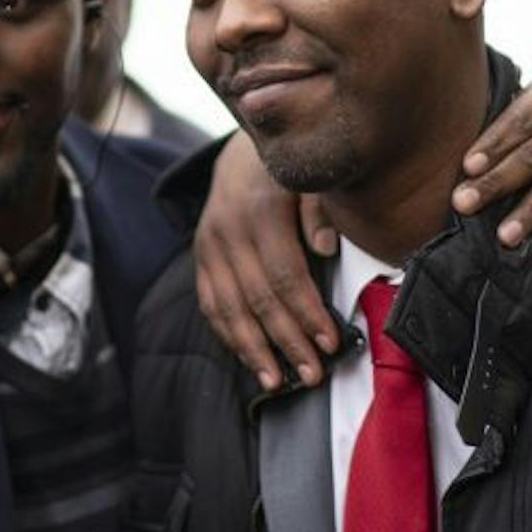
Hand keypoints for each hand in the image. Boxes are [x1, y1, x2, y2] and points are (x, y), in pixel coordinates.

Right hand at [192, 132, 340, 392]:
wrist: (242, 148)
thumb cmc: (289, 168)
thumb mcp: (310, 176)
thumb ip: (319, 210)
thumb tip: (325, 250)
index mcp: (260, 210)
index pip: (285, 274)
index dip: (307, 312)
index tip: (331, 342)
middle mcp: (228, 230)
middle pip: (258, 299)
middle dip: (287, 342)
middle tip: (313, 375)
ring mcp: (209, 245)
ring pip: (229, 308)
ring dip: (254, 350)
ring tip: (277, 383)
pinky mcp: (200, 256)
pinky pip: (210, 303)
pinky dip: (229, 335)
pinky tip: (249, 358)